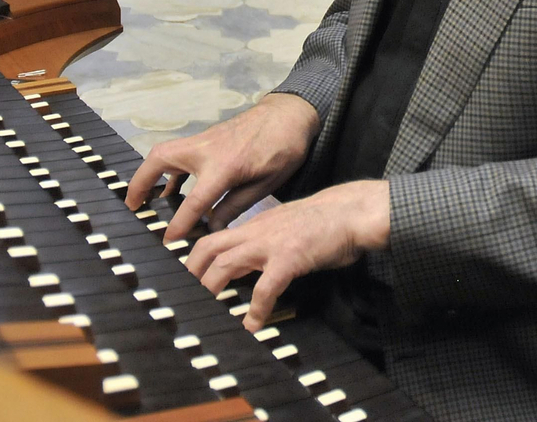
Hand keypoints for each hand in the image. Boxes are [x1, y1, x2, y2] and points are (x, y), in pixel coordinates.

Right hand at [124, 92, 319, 239]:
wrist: (290, 113)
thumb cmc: (284, 148)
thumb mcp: (266, 184)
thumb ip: (235, 206)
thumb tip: (212, 227)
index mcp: (225, 166)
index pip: (194, 201)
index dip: (179, 223)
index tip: (167, 240)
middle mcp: (207, 150)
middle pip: (161, 160)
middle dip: (141, 182)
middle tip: (132, 207)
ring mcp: (204, 140)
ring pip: (165, 152)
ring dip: (149, 173)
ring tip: (141, 199)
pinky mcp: (207, 137)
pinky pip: (178, 152)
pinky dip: (168, 169)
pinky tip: (171, 188)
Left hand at [186, 180, 388, 330]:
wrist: (352, 211)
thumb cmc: (325, 221)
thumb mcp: (286, 227)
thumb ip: (265, 242)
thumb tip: (249, 265)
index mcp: (255, 225)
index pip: (214, 238)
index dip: (195, 259)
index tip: (187, 278)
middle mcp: (256, 232)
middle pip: (208, 247)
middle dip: (191, 272)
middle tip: (185, 296)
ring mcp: (271, 244)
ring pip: (226, 265)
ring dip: (212, 289)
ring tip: (209, 313)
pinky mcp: (289, 258)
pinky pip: (265, 288)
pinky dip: (256, 310)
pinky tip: (253, 325)